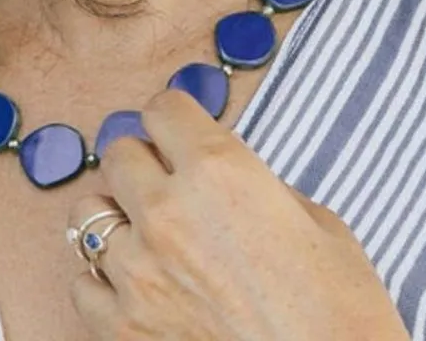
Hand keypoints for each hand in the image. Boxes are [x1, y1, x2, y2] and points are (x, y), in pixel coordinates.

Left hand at [68, 89, 409, 339]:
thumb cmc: (342, 314)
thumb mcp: (317, 224)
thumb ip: (257, 186)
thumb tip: (227, 177)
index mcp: (219, 171)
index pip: (162, 107)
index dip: (176, 119)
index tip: (182, 132)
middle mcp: (167, 210)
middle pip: (119, 152)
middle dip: (145, 163)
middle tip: (169, 185)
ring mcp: (139, 271)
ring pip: (89, 212)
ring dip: (117, 218)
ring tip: (147, 237)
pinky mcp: (124, 327)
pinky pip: (83, 283)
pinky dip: (104, 281)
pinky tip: (137, 287)